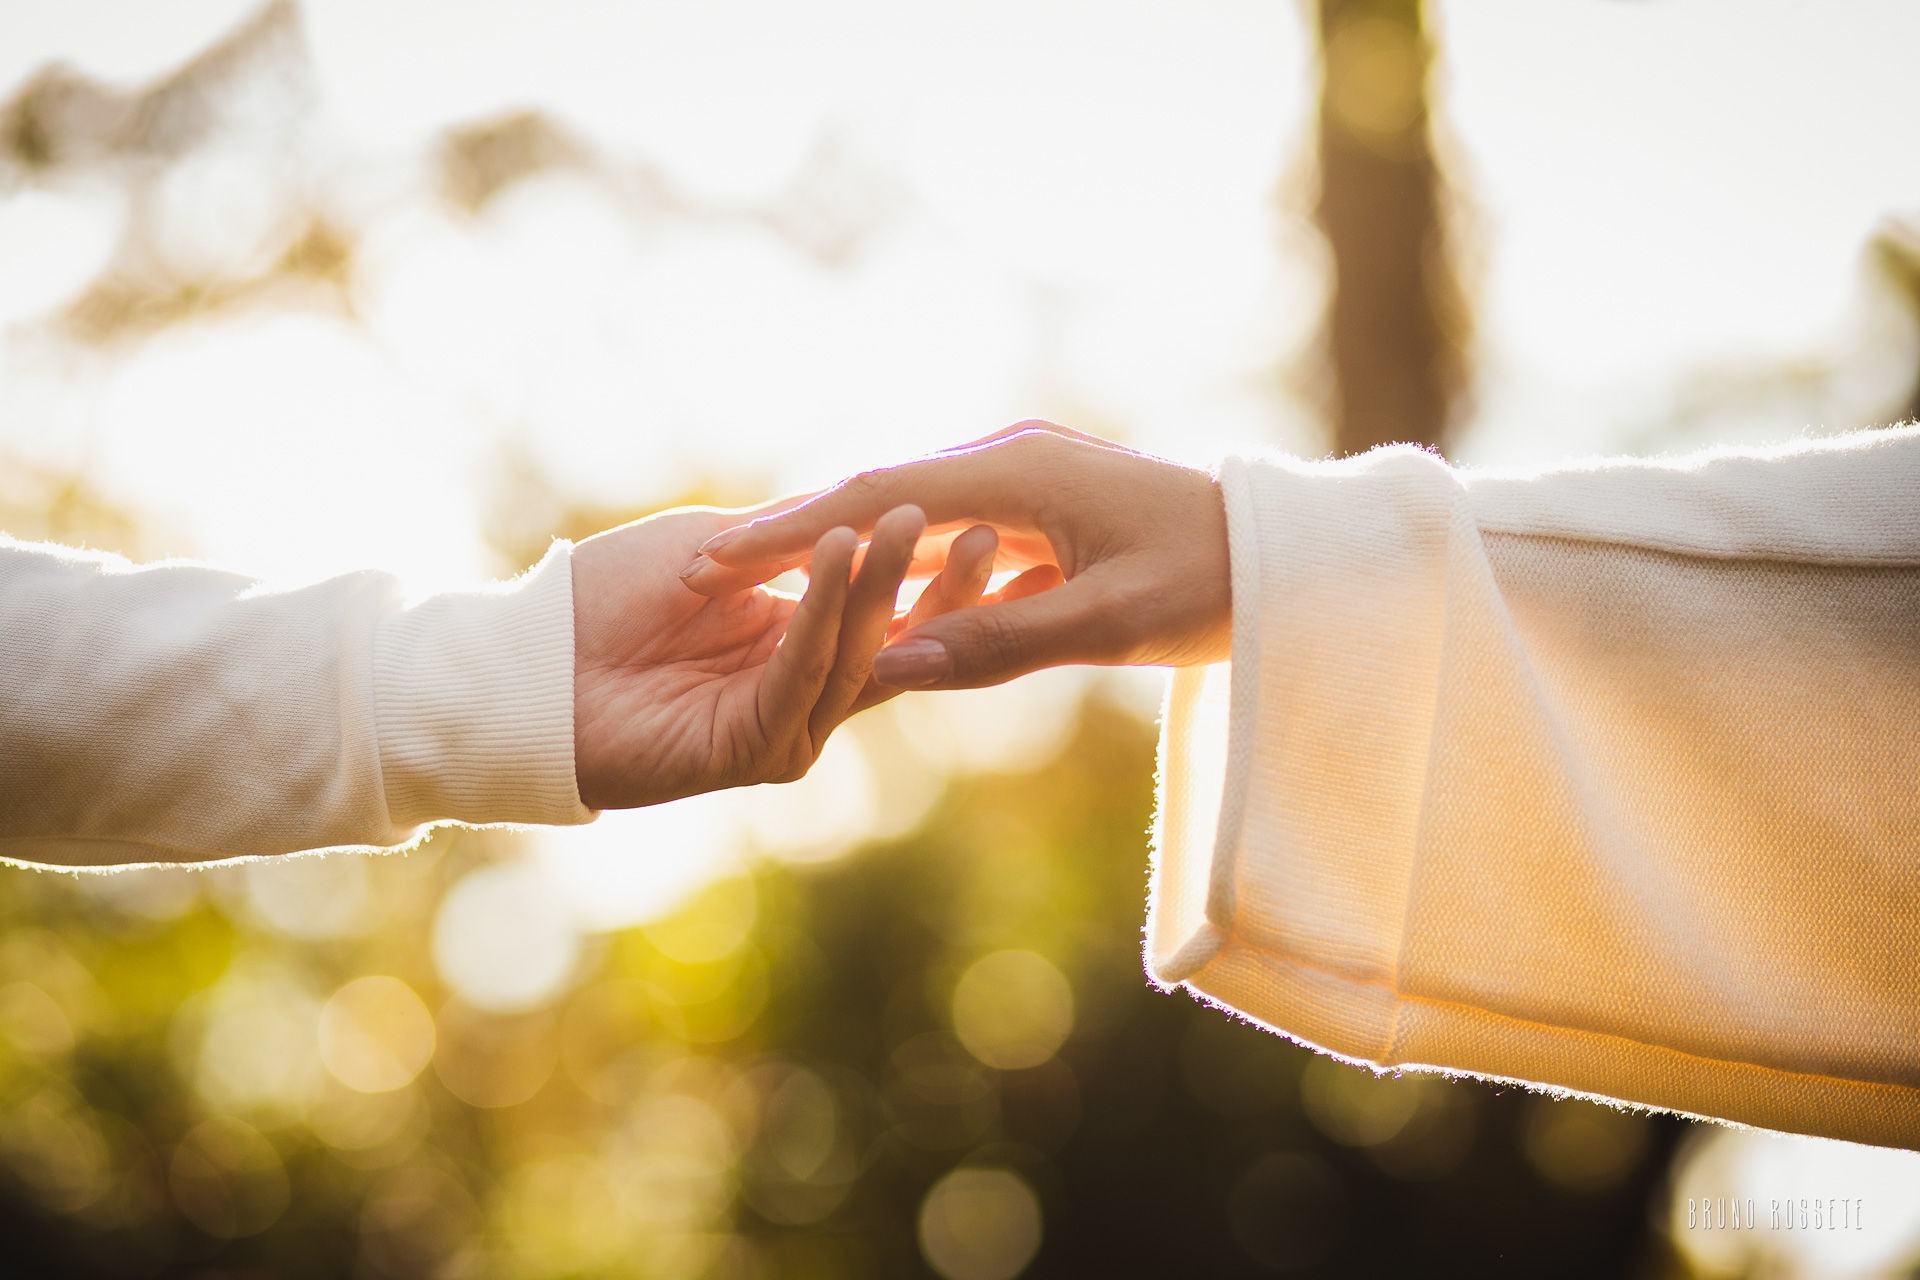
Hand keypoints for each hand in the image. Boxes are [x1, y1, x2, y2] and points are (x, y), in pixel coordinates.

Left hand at [569, 501, 996, 808]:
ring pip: (855, 658)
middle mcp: (802, 690)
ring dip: (884, 586)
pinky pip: (802, 671)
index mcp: (797, 642)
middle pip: (891, 641)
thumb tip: (866, 508)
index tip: (977, 514)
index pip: (884, 610)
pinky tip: (839, 553)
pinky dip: (823, 612)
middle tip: (984, 529)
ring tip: (911, 523)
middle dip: (936, 584)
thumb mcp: (716, 545)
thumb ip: (790, 537)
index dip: (928, 567)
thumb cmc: (607, 597)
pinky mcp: (756, 752)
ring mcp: (785, 726)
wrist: (529, 661)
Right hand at [678, 422, 1231, 689]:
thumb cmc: (1208, 585)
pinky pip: (941, 531)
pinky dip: (887, 558)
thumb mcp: (1105, 624)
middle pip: (874, 496)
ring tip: (751, 580)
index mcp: (1017, 475)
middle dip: (790, 532)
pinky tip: (850, 591)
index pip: (877, 500)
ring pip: (903, 514)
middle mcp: (1008, 461)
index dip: (792, 533)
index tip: (716, 563)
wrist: (1284, 556)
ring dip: (833, 545)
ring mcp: (1021, 479)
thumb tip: (887, 667)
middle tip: (703, 569)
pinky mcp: (1035, 507)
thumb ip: (995, 642)